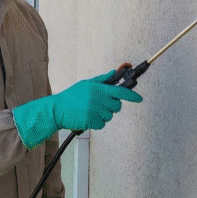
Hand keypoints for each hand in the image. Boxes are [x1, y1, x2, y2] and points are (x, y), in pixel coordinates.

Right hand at [13, 71, 142, 147]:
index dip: (132, 96)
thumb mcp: (85, 84)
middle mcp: (98, 98)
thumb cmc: (70, 96)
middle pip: (117, 106)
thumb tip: (114, 73)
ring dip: (102, 115)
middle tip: (100, 105)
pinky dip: (96, 123)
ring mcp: (95, 110)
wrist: (56, 109)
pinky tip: (87, 118)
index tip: (139, 99)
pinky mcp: (91, 120)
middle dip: (111, 107)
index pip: (120, 91)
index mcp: (98, 88)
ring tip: (90, 111)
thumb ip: (101, 80)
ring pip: (109, 116)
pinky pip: (102, 124)